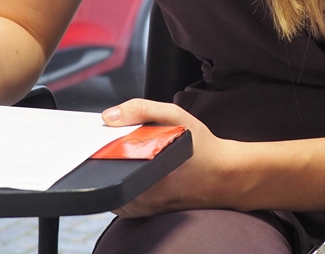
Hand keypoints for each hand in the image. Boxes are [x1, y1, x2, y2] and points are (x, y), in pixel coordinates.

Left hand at [101, 99, 243, 216]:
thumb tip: (109, 116)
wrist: (224, 175)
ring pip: (111, 188)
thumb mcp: (176, 117)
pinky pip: (121, 199)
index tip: (105, 134)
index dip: (100, 145)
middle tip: (122, 143)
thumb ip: (141, 110)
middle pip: (105, 174)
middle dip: (108, 157)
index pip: (105, 161)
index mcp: (148, 171)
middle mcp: (144, 195)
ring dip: (114, 171)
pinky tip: (136, 171)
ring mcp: (144, 208)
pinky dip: (122, 184)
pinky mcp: (146, 214)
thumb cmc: (202, 147)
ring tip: (132, 156)